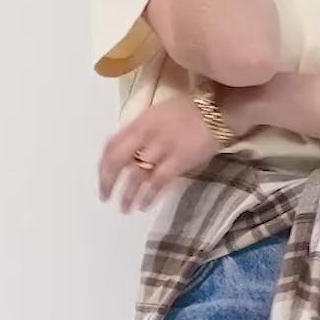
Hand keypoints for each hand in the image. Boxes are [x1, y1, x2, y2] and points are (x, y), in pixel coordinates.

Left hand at [97, 92, 222, 213]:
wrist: (217, 111)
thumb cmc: (189, 112)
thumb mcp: (157, 114)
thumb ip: (141, 132)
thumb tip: (128, 154)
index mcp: (140, 121)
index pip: (112, 144)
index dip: (103, 165)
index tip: (101, 178)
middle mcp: (146, 134)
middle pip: (118, 160)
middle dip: (107, 181)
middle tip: (105, 197)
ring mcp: (162, 147)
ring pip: (136, 175)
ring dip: (127, 195)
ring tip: (124, 208)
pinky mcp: (179, 160)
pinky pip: (158, 182)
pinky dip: (148, 195)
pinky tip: (143, 206)